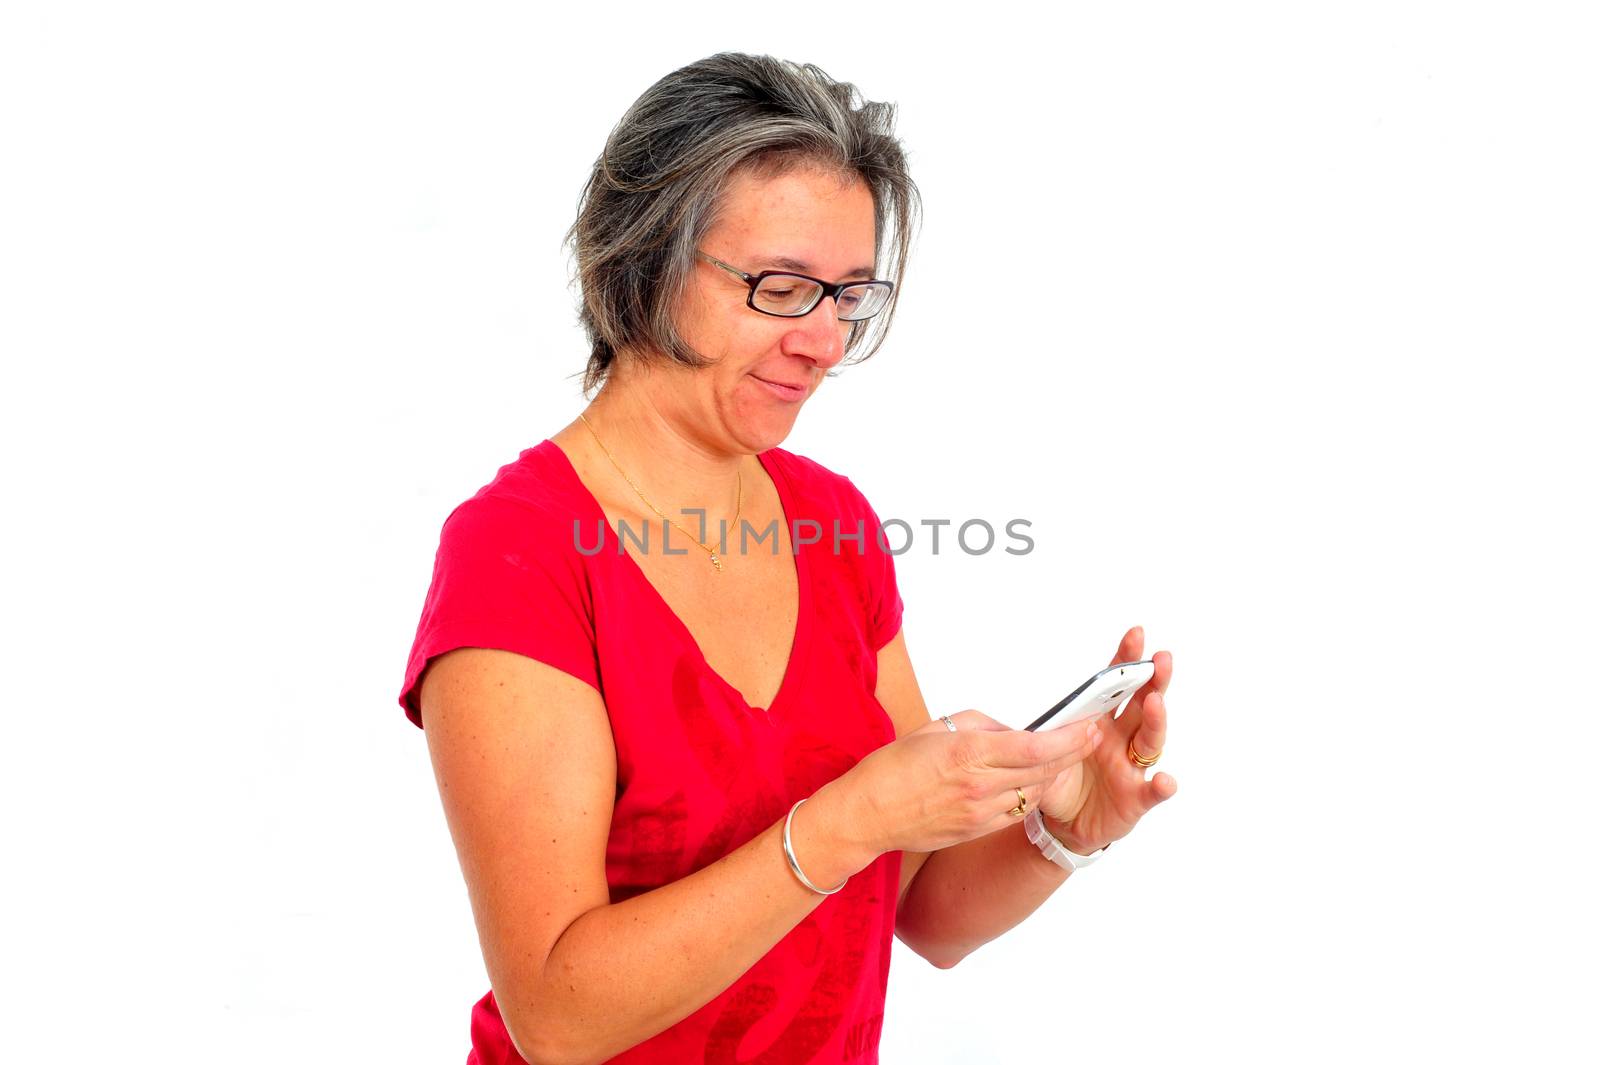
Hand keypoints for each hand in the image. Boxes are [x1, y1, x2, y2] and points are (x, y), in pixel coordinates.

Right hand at [837, 708, 1101, 857]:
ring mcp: (980, 813)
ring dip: (1052, 774)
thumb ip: (980, 725)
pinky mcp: (977, 830)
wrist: (867, 815)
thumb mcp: (935, 728)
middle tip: (1090, 737)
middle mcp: (980, 785)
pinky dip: (1030, 794)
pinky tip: (1034, 782)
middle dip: (1072, 753)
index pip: (1034, 745)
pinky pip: (1016, 811)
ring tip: (1063, 757)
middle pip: (1043, 769)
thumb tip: (1012, 730)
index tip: (1087, 726)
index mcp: (968, 753)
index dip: (1068, 738)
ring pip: (1034, 792)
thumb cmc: (893, 767)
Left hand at [1033, 626, 1176, 853]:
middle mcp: (1121, 739)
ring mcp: (1131, 767)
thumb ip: (1041, 733)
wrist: (1062, 824)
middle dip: (1152, 680)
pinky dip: (1160, 786)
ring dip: (1156, 720)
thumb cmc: (1058, 782)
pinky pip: (1151, 792)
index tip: (1135, 634)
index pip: (1115, 686)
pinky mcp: (1135, 798)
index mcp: (1099, 722)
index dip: (1125, 661)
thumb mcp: (1043, 753)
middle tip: (1159, 659)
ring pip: (1150, 740)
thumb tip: (1016, 713)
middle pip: (1143, 703)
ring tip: (1155, 703)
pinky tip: (1165, 780)